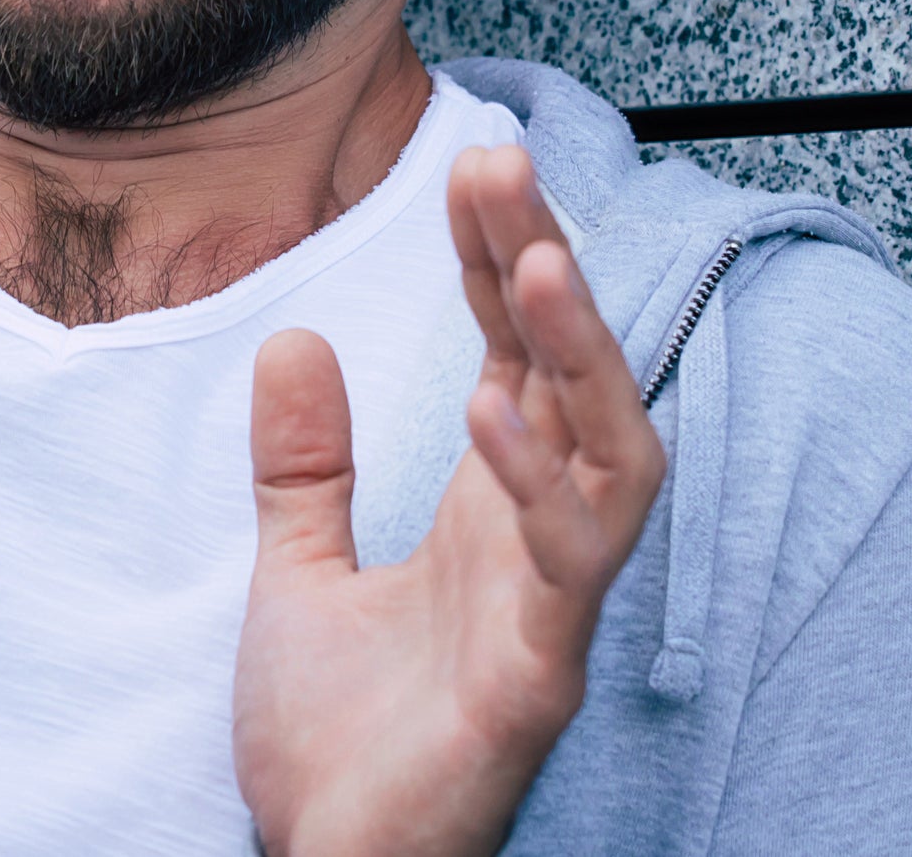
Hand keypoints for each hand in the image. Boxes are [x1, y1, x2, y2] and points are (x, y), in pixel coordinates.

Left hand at [234, 145, 665, 856]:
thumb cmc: (337, 746)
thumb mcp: (295, 576)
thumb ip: (304, 467)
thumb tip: (291, 338)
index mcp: (492, 514)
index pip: (515, 356)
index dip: (500, 259)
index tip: (472, 165)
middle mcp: (539, 548)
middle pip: (578, 381)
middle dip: (550, 269)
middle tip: (505, 165)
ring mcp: (549, 612)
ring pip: (619, 461)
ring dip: (581, 358)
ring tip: (533, 263)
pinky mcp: (537, 680)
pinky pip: (568, 570)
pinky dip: (541, 486)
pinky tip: (492, 410)